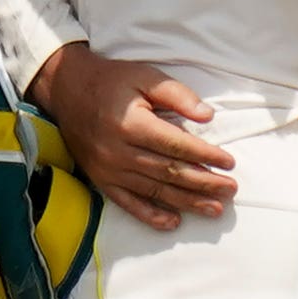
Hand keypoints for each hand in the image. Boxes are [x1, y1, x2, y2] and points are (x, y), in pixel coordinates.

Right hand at [29, 43, 236, 230]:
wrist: (67, 90)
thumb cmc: (112, 81)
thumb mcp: (145, 76)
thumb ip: (177, 95)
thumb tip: (207, 115)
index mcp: (132, 124)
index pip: (177, 146)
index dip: (206, 155)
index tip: (229, 163)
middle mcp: (119, 151)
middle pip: (170, 172)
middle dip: (204, 183)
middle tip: (230, 190)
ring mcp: (109, 169)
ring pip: (155, 191)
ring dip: (187, 202)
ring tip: (215, 209)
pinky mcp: (100, 180)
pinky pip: (128, 203)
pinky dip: (151, 216)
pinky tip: (173, 222)